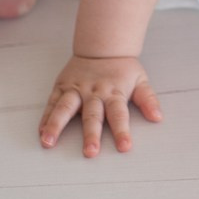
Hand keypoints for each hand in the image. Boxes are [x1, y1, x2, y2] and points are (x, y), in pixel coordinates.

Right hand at [39, 55, 162, 155]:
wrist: (102, 46)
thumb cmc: (122, 69)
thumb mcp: (140, 80)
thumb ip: (148, 100)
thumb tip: (158, 118)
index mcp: (114, 93)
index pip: (119, 114)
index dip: (122, 131)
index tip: (124, 147)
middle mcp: (93, 92)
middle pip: (92, 115)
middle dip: (91, 134)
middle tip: (90, 152)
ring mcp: (75, 89)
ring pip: (65, 108)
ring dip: (56, 125)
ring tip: (48, 142)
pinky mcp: (62, 86)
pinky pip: (52, 103)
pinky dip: (46, 118)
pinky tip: (41, 132)